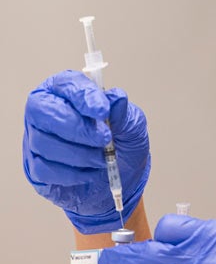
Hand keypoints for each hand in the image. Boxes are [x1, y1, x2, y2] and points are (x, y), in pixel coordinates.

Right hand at [23, 70, 150, 233]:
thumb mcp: (132, 126)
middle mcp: (46, 111)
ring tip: (102, 158)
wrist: (121, 179)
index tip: (103, 111)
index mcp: (69, 91)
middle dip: (77, 127)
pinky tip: (89, 172)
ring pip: (44, 142)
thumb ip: (124, 112)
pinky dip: (72, 173)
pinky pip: (44, 169)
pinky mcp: (35, 167)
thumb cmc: (123, 144)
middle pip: (43, 110)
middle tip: (105, 138)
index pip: (67, 84)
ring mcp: (36, 138)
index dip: (83, 96)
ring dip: (79, 154)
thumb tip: (116, 98)